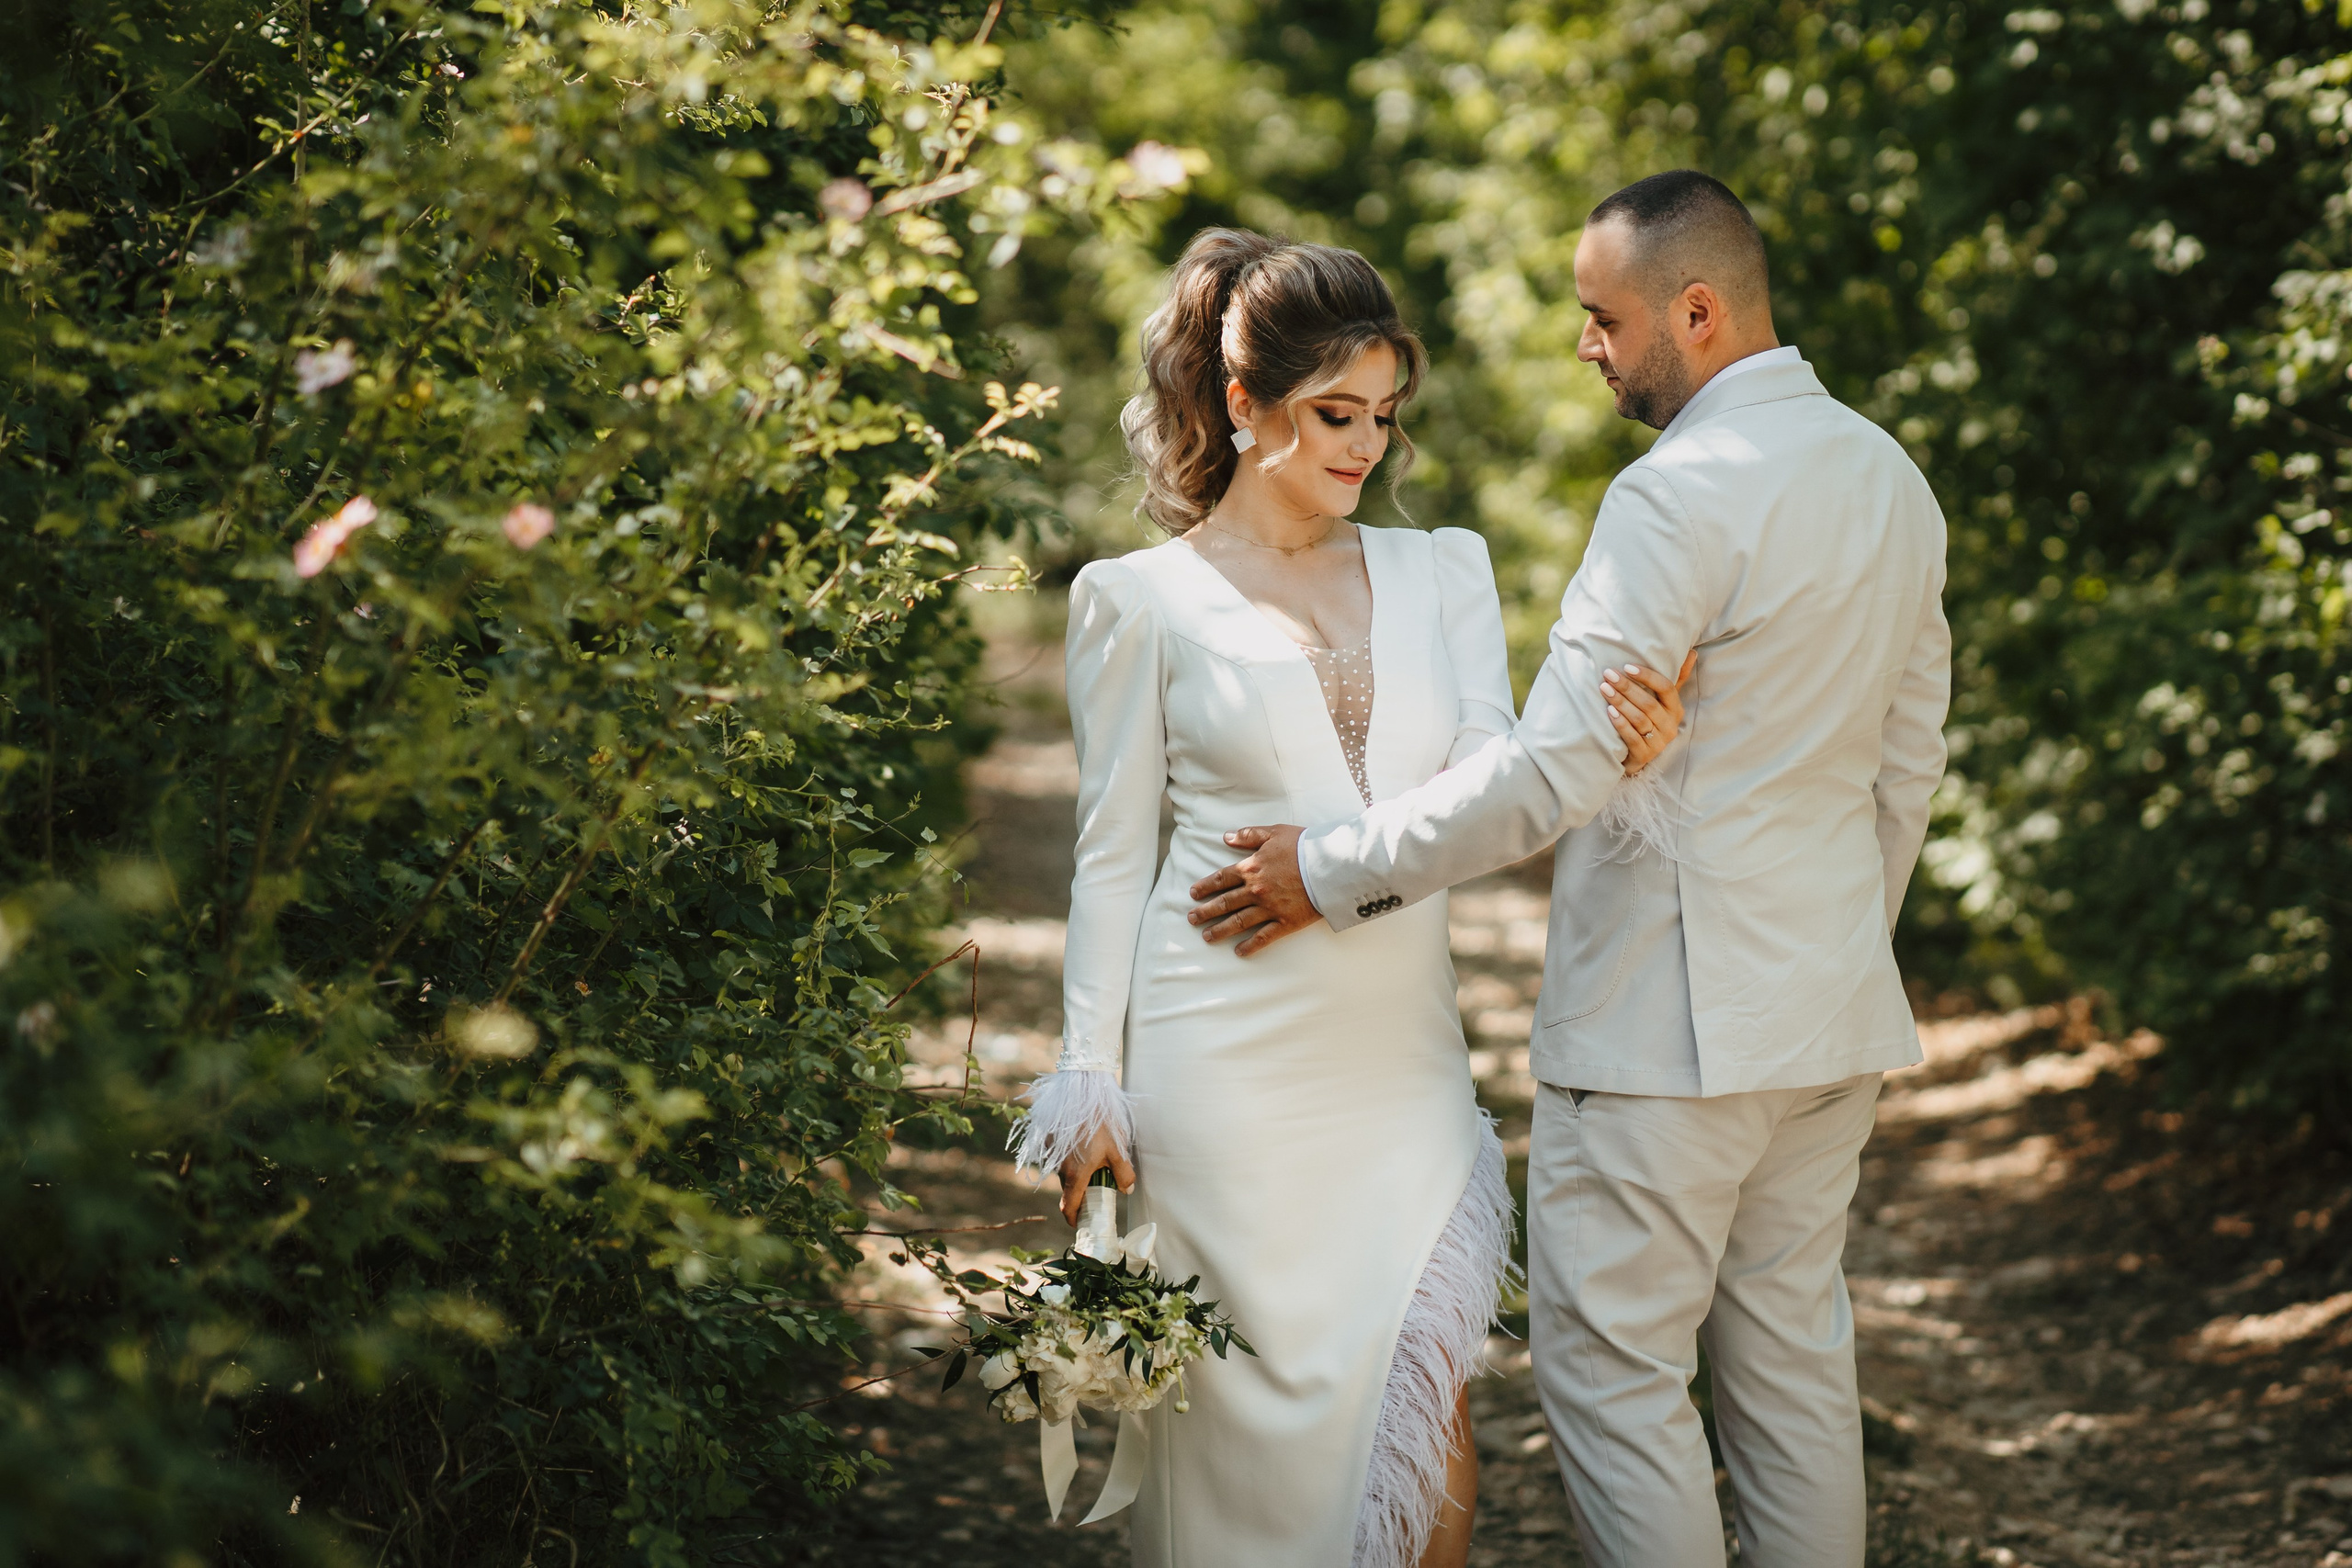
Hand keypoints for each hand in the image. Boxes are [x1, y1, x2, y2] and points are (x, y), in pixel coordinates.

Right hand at [1056, 1126, 1134, 1225]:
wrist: (1081, 1092)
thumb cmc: (1101, 1122)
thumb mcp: (1118, 1150)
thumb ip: (1124, 1173)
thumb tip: (1127, 1190)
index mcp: (1076, 1174)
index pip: (1068, 1206)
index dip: (1073, 1219)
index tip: (1080, 1223)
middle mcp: (1060, 1168)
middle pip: (1067, 1190)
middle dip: (1079, 1195)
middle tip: (1096, 1192)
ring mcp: (1053, 1155)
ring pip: (1063, 1174)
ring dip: (1076, 1176)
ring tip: (1094, 1165)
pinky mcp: (1050, 1141)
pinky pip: (1059, 1159)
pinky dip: (1070, 1161)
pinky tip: (1084, 1148)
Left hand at [1185, 824, 1316, 956]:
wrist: (1330, 864)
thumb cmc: (1304, 845)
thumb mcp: (1274, 832)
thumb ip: (1248, 835)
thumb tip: (1226, 837)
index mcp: (1251, 867)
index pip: (1221, 879)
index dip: (1205, 886)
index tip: (1193, 894)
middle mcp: (1255, 890)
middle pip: (1225, 903)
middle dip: (1205, 911)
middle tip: (1191, 919)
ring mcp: (1269, 908)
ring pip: (1238, 921)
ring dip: (1220, 930)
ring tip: (1207, 937)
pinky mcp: (1285, 922)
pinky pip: (1263, 937)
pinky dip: (1250, 945)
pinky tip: (1239, 952)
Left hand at [1604, 650, 1696, 774]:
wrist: (1638, 756)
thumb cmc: (1651, 721)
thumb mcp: (1664, 701)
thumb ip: (1676, 678)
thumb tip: (1692, 653)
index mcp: (1676, 709)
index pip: (1666, 688)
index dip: (1647, 677)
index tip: (1627, 666)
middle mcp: (1670, 725)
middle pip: (1649, 703)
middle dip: (1627, 687)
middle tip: (1608, 674)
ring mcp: (1659, 742)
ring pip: (1640, 719)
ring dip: (1621, 703)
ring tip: (1604, 689)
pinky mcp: (1645, 755)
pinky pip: (1632, 737)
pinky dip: (1621, 724)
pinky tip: (1609, 712)